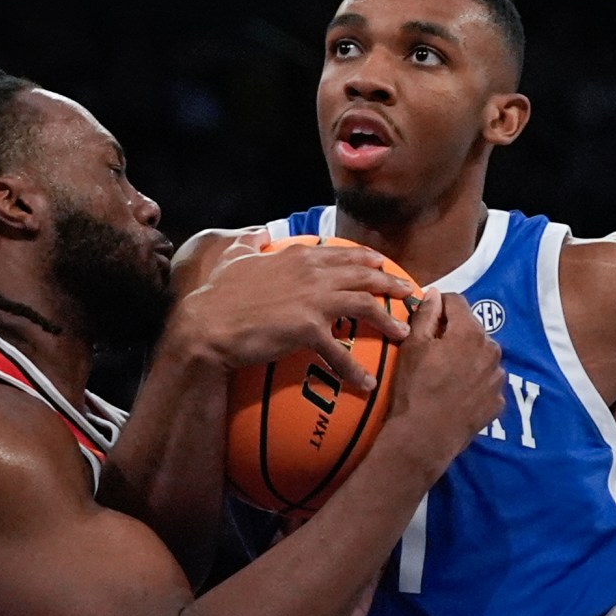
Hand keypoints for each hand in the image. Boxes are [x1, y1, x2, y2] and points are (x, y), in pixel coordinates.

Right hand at [168, 229, 416, 390]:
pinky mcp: (308, 329)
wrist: (206, 324)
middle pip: (364, 275)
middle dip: (391, 282)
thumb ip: (249, 242)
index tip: (383, 266)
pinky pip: (341, 351)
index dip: (368, 260)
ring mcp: (312, 300)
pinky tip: (367, 383)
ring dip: (388, 319)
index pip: (343, 254)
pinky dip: (355, 370)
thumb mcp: (233, 257)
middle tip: (408, 293)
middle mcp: (312, 274)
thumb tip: (257, 232)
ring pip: (364, 304)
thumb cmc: (217, 294)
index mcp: (298, 256)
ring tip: (402, 332)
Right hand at [381, 290, 504, 473]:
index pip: (457, 302)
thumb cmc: (415, 387)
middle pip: (472, 330)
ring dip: (468, 358)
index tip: (428, 317)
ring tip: (446, 374)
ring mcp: (498, 378)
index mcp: (471, 332)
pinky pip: (487, 382)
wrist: (426, 436)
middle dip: (455, 333)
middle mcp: (492, 350)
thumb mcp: (413, 345)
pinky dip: (475, 382)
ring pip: (482, 356)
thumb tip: (435, 294)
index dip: (440, 306)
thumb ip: (426, 314)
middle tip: (434, 350)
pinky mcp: (498, 401)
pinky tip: (457, 393)